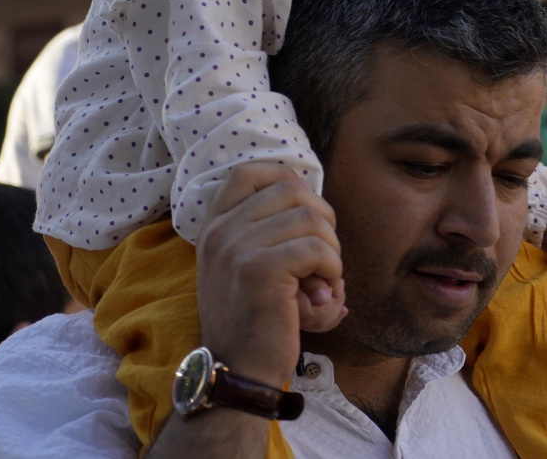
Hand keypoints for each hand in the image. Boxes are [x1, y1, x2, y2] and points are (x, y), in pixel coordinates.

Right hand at [194, 163, 344, 385]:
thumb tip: (321, 208)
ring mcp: (236, 247)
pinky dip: (332, 269)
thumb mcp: (247, 269)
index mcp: (214, 226)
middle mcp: (220, 231)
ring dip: (331, 249)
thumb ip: (269, 234)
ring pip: (311, 217)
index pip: (250, 172)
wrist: (237, 374)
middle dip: (322, 218)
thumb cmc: (253, 323)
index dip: (288, 181)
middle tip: (324, 258)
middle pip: (292, 188)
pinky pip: (316, 248)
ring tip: (324, 281)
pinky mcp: (258, 269)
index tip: (306, 213)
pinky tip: (323, 294)